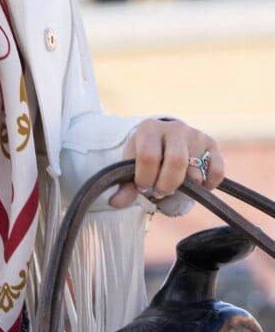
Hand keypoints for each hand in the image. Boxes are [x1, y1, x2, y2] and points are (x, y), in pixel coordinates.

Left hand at [109, 118, 224, 208]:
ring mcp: (195, 135)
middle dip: (167, 184)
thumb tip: (115, 203)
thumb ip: (125, 185)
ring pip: (196, 171)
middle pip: (177, 161)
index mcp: (149, 128)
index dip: (145, 178)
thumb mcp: (131, 164)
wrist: (162, 137)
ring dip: (186, 187)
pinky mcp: (212, 145)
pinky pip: (216, 171)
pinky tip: (196, 186)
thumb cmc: (144, 153)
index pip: (149, 156)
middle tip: (160, 190)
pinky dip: (208, 184)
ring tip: (175, 184)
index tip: (142, 186)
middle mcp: (174, 128)